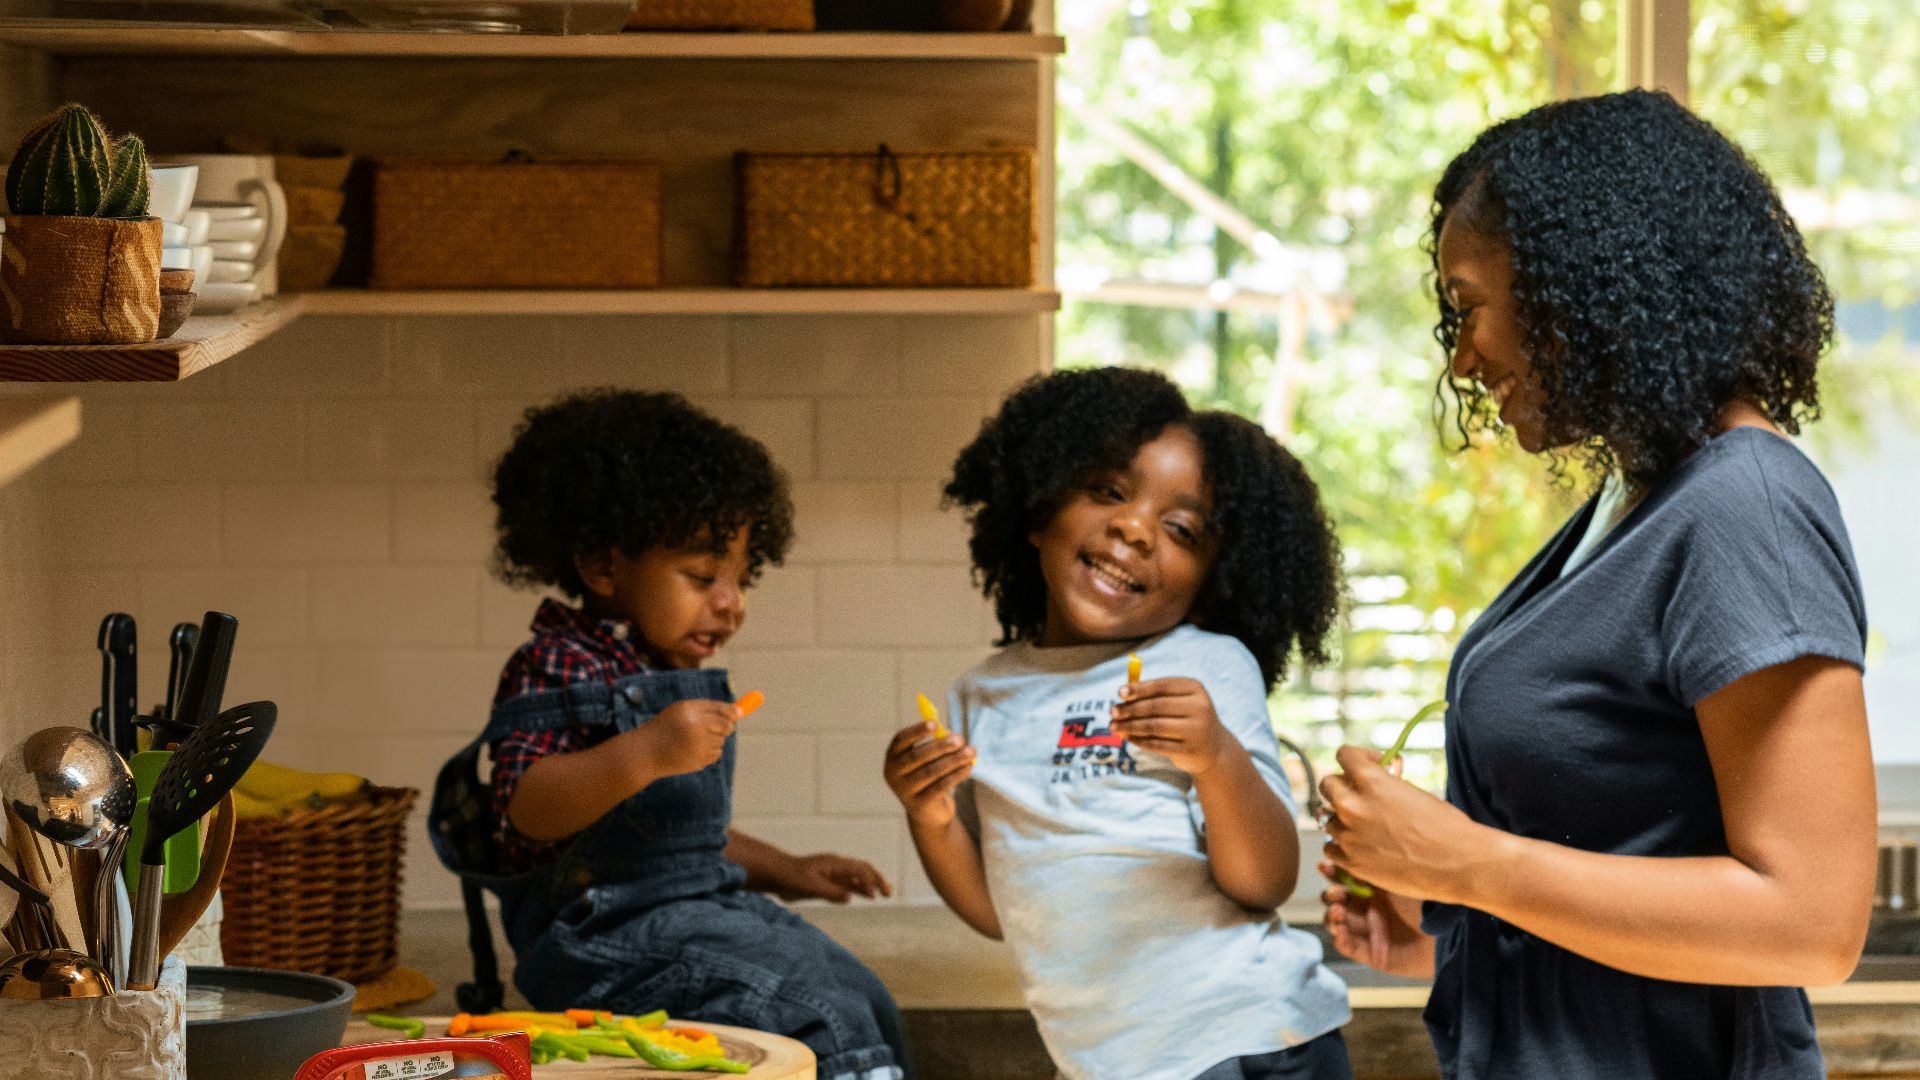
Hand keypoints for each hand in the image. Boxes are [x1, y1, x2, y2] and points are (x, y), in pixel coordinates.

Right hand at [633, 698, 739, 778]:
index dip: (732, 712)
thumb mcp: (683, 710)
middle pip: (726, 727)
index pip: (720, 711)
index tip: (739, 713)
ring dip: (714, 739)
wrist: (647, 752)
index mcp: (690, 713)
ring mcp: (697, 748)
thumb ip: (709, 708)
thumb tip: (738, 713)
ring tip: (695, 739)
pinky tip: (693, 750)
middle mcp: (695, 729)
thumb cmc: (667, 726)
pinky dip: (710, 751)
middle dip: (726, 726)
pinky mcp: (698, 762)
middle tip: (719, 726)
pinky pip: (716, 754)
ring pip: (721, 741)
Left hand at [773, 853, 892, 902]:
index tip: (872, 896)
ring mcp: (834, 874)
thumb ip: (830, 892)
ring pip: (859, 877)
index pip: (859, 870)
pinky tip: (868, 896)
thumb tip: (850, 897)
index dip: (869, 882)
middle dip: (878, 880)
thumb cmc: (791, 878)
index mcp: (835, 863)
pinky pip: (850, 885)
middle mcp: (838, 867)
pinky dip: (861, 889)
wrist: (777, 875)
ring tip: (886, 893)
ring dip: (872, 884)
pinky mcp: (829, 883)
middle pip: (864, 870)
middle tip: (888, 893)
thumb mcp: (810, 886)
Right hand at [884, 721, 974, 827]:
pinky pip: (941, 786)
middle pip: (917, 756)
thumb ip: (939, 743)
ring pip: (932, 771)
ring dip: (954, 760)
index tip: (935, 723)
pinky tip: (968, 767)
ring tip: (971, 752)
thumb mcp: (930, 758)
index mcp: (892, 757)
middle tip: (960, 740)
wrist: (929, 812)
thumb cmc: (929, 775)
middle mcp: (894, 774)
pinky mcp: (920, 804)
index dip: (917, 730)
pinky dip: (957, 774)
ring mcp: (905, 791)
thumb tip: (954, 736)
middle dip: (941, 746)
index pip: (901, 740)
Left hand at [1109, 677, 1235, 776]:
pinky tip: (1128, 737)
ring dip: (1130, 726)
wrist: (1213, 748)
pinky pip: (1157, 744)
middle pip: (1156, 707)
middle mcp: (1199, 708)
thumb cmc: (1186, 718)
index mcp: (1195, 689)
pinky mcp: (1189, 750)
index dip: (1139, 689)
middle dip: (1130, 709)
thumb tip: (1123, 694)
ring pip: (1154, 727)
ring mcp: (1196, 730)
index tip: (1120, 693)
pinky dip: (1139, 740)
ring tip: (1114, 726)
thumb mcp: (1178, 701)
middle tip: (1112, 712)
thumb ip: (1153, 695)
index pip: (1162, 686)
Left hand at [1318, 744, 1483, 903]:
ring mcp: (1348, 835)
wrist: (1460, 864)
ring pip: (1327, 818)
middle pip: (1327, 785)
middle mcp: (1352, 805)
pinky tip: (1360, 846)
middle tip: (1362, 795)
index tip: (1372, 766)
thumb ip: (1388, 782)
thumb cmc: (1446, 826)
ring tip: (1366, 826)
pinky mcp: (1351, 862)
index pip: (1343, 755)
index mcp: (1371, 781)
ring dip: (1343, 819)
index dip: (1358, 757)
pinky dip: (1341, 846)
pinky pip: (1330, 847)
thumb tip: (1381, 772)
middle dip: (1343, 786)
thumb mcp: (1414, 791)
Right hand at [1318, 859, 1434, 977]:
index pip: (1346, 878)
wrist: (1451, 936)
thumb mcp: (1403, 881)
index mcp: (1377, 888)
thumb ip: (1378, 867)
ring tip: (1338, 911)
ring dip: (1331, 915)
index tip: (1325, 864)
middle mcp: (1370, 909)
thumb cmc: (1432, 905)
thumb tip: (1352, 848)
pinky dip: (1339, 937)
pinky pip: (1346, 945)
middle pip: (1337, 899)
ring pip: (1336, 921)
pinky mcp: (1372, 954)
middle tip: (1338, 892)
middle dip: (1331, 894)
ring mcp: (1370, 931)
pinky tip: (1340, 929)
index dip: (1332, 871)